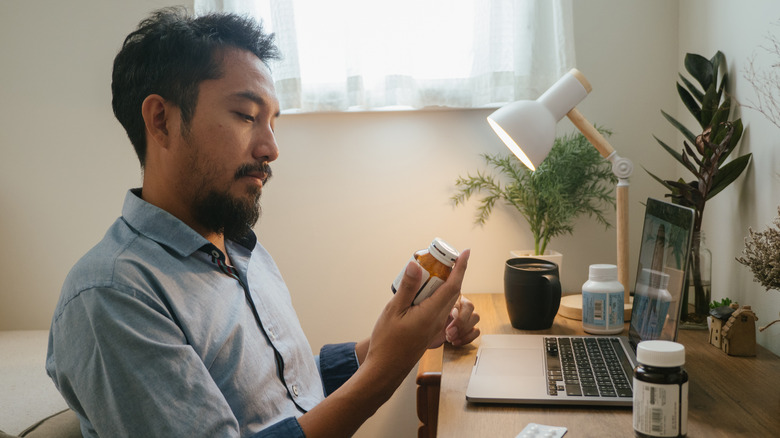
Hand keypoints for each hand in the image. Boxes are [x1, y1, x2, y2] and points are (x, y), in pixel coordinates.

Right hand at [362, 250, 470, 385]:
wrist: (386, 368)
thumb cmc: (387, 342)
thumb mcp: (393, 311)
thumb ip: (407, 288)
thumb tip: (415, 266)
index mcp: (431, 314)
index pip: (452, 286)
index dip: (460, 267)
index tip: (465, 253)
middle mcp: (438, 320)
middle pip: (452, 291)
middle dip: (452, 272)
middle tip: (442, 256)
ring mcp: (436, 326)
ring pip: (446, 300)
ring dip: (443, 283)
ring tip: (428, 271)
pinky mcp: (431, 330)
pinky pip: (439, 307)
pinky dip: (436, 295)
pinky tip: (421, 291)